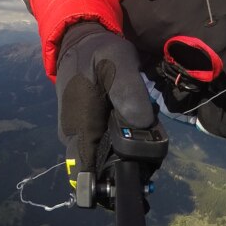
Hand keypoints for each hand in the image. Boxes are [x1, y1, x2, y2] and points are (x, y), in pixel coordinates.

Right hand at [55, 22, 154, 185]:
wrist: (80, 42)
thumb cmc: (98, 53)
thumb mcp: (118, 63)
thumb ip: (129, 93)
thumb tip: (140, 125)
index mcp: (78, 127)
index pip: (87, 177)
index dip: (112, 184)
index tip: (138, 172)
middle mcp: (74, 139)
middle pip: (101, 173)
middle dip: (130, 165)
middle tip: (151, 144)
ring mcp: (78, 136)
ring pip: (105, 161)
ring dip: (128, 152)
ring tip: (145, 128)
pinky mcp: (85, 131)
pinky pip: (104, 148)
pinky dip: (123, 142)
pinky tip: (134, 123)